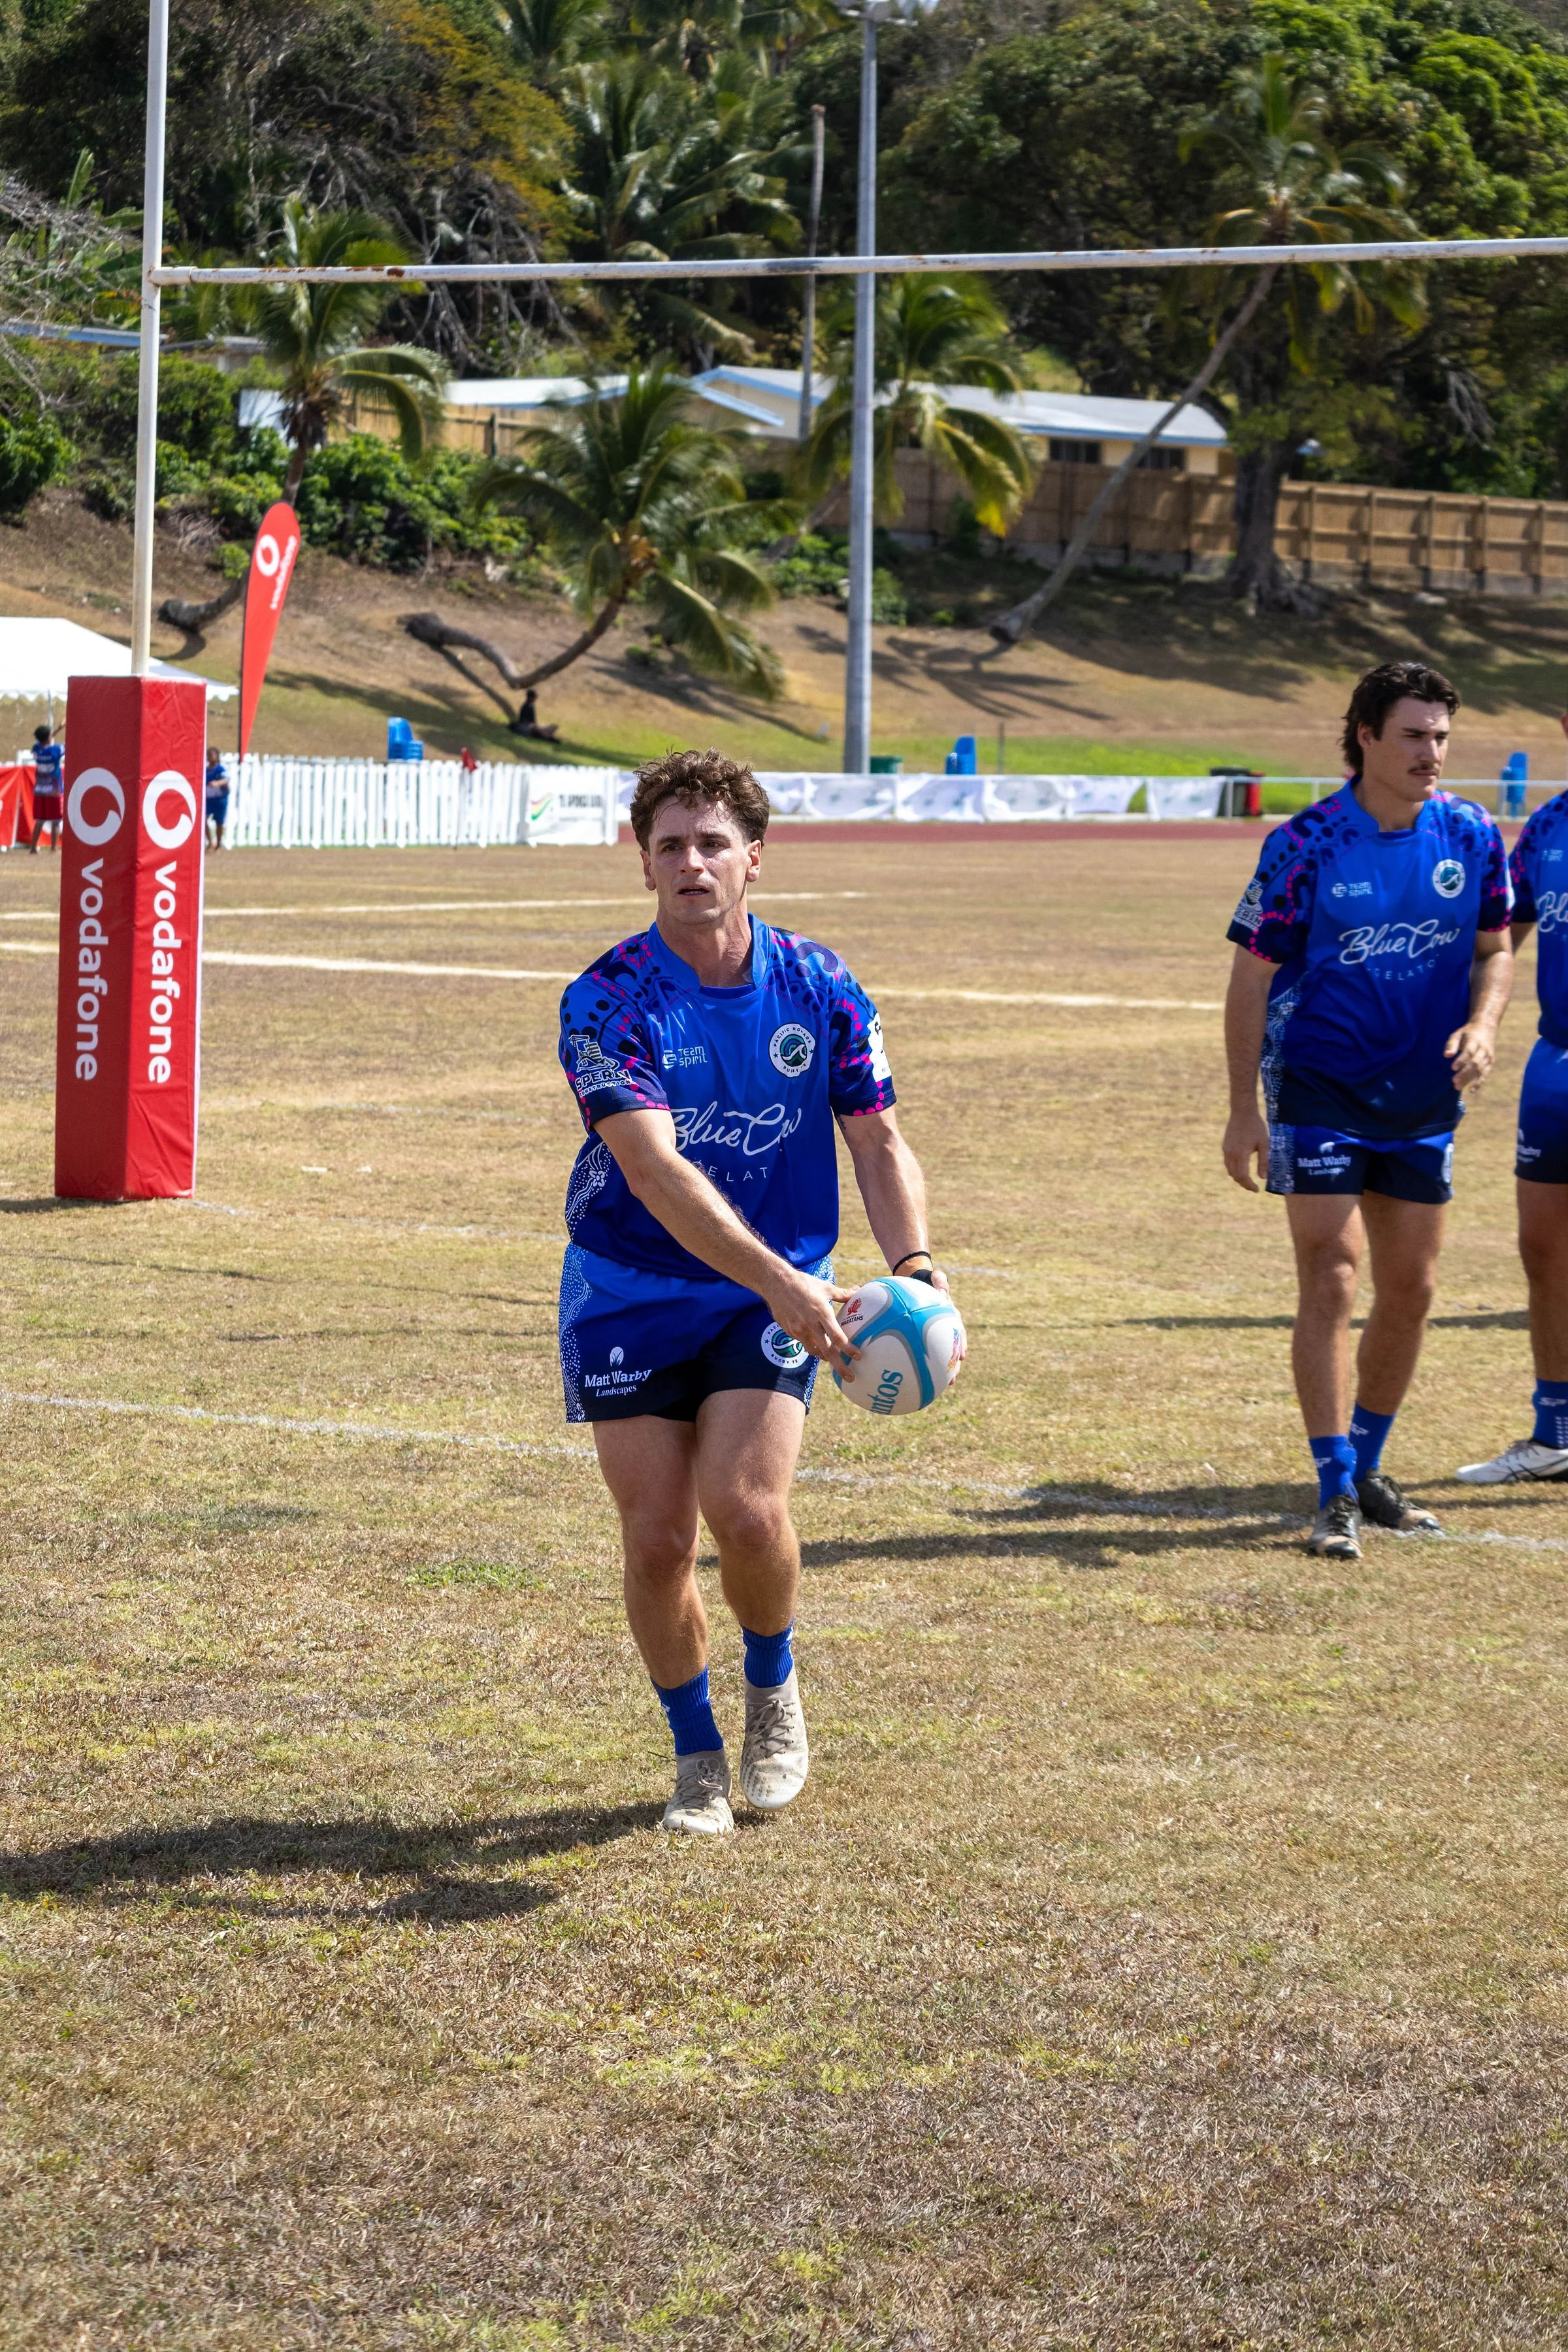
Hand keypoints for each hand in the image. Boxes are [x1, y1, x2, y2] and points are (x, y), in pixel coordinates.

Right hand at [766, 1264, 860, 1367]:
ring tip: (834, 1361)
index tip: (858, 1356)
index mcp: (821, 1312)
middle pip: (827, 1351)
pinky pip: (804, 1343)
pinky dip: (813, 1345)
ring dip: (825, 1358)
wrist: (776, 1283)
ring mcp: (798, 1329)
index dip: (848, 1348)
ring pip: (814, 1350)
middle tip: (850, 1377)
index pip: (837, 1336)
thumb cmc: (803, 1283)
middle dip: (840, 1366)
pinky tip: (817, 1344)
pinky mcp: (790, 1331)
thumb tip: (858, 1291)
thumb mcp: (825, 1287)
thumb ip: (842, 1294)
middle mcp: (810, 1324)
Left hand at [928, 1266, 966, 1380]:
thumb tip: (943, 1290)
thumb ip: (940, 1281)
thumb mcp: (935, 1277)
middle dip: (953, 1366)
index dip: (961, 1344)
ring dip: (942, 1370)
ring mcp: (936, 1334)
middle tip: (952, 1378)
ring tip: (941, 1385)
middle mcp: (946, 1328)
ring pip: (941, 1355)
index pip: (959, 1333)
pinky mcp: (925, 1336)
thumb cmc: (927, 1279)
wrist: (919, 1281)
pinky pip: (923, 1350)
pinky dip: (922, 1361)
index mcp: (950, 1318)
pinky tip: (914, 1374)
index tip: (962, 1355)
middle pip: (952, 1350)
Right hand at [1223, 1106, 1269, 1191]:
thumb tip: (1263, 1178)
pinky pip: (1228, 1163)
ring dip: (1238, 1177)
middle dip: (1244, 1183)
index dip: (1249, 1185)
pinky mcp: (1225, 1146)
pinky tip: (1242, 1168)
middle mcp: (1230, 1153)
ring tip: (1248, 1179)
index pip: (1243, 1176)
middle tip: (1254, 1187)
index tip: (1257, 1190)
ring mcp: (1226, 1150)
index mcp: (1241, 1153)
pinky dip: (1234, 1169)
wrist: (1242, 1111)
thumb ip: (1264, 1161)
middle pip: (1235, 1176)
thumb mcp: (1264, 1144)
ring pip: (1229, 1170)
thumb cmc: (1256, 1126)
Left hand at [1445, 1021, 1496, 1090]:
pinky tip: (1471, 1090)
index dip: (1462, 1060)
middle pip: (1475, 1063)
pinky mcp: (1490, 1063)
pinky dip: (1479, 1082)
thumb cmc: (1468, 1032)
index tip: (1453, 1068)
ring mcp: (1488, 1057)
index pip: (1469, 1052)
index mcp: (1475, 1041)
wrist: (1486, 1028)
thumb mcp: (1458, 1034)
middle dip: (1464, 1073)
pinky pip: (1485, 1074)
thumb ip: (1451, 1044)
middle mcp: (1483, 1050)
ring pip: (1480, 1070)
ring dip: (1469, 1079)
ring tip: (1457, 1086)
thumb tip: (1446, 1055)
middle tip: (1454, 1081)